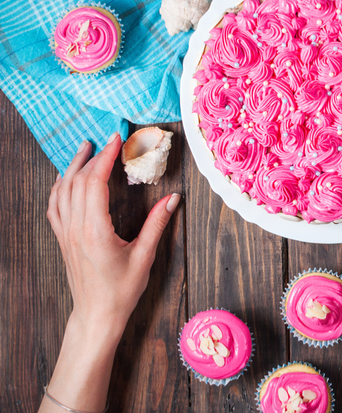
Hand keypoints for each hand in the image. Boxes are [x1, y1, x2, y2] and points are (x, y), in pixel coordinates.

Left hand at [41, 132, 178, 412]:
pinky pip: (54, 205)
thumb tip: (173, 198)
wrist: (96, 315)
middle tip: (109, 140)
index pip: (95, 183)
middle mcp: (76, 228)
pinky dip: (59, 186)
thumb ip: (157, 224)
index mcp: (95, 231)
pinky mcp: (62, 239)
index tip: (117, 140)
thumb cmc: (121, 291)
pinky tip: (65, 178)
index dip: (106, 158)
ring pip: (62, 190)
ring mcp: (65, 233)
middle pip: (78, 181)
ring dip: (73, 166)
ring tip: (85, 148)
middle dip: (93, 157)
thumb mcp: (145, 257)